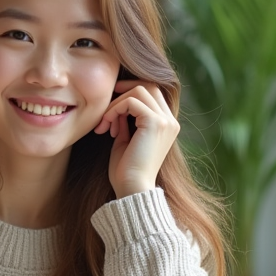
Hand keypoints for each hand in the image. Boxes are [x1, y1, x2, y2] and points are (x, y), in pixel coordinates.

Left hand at [94, 80, 180, 198]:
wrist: (132, 189)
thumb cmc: (126, 172)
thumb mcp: (125, 141)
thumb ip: (125, 121)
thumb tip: (117, 105)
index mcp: (166, 126)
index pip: (152, 94)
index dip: (129, 93)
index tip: (110, 107)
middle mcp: (170, 121)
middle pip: (149, 86)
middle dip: (123, 91)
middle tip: (104, 107)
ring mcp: (165, 121)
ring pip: (139, 90)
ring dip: (116, 103)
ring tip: (105, 124)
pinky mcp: (155, 122)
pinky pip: (131, 102)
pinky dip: (115, 109)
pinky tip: (108, 127)